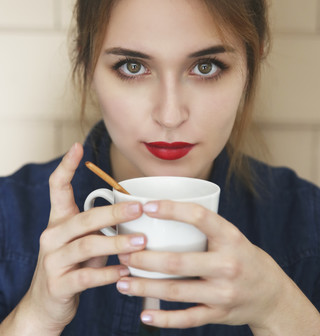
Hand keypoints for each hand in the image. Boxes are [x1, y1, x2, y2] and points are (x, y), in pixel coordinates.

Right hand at [8, 143, 146, 334]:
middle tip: (139, 208)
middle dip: (113, 212)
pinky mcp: (58, 285)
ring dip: (117, 242)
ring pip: (87, 246)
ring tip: (141, 241)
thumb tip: (136, 211)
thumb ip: (100, 228)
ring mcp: (52, 261)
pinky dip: (108, 273)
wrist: (45, 306)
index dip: (66, 166)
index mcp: (58, 221)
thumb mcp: (83, 242)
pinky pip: (87, 277)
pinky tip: (126, 271)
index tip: (78, 147)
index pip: (57, 188)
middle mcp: (51, 236)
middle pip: (83, 218)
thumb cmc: (72, 266)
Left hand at [116, 200, 319, 333]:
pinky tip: (144, 313)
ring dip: (144, 286)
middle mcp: (228, 265)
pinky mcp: (219, 315)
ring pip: (176, 291)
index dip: (172, 209)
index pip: (199, 217)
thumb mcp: (231, 235)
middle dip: (145, 258)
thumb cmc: (242, 257)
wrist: (271, 294)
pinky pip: (187, 319)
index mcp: (231, 237)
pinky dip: (163, 319)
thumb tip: (161, 211)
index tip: (146, 207)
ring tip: (122, 281)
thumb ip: (204, 227)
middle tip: (123, 253)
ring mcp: (223, 293)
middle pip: (178, 262)